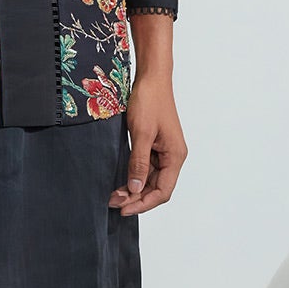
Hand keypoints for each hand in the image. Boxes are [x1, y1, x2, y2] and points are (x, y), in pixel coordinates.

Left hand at [109, 75, 187, 215]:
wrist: (151, 79)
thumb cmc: (150, 101)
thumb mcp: (142, 133)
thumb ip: (139, 162)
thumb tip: (136, 189)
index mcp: (175, 156)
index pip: (162, 191)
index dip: (144, 204)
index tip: (124, 209)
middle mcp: (172, 157)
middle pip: (156, 188)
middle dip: (136, 198)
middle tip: (113, 202)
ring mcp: (164, 152)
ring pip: (150, 180)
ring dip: (134, 189)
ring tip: (114, 195)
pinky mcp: (155, 146)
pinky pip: (145, 168)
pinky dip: (134, 177)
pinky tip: (121, 182)